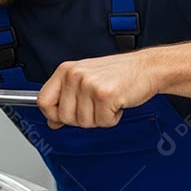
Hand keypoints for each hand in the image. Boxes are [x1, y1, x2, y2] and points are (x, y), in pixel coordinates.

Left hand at [37, 53, 159, 128]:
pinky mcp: (104, 95)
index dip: (53, 115)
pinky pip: (102, 122)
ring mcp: (89, 84)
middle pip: (64, 117)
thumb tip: (52, 121)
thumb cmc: (118, 74)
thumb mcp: (85, 81)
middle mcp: (74, 75)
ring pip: (83, 122)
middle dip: (82, 118)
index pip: (43, 101)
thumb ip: (66, 99)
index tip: (61, 118)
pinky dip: (112, 119)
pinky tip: (117, 104)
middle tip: (96, 106)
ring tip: (107, 102)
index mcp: (66, 70)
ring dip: (99, 118)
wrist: (146, 67)